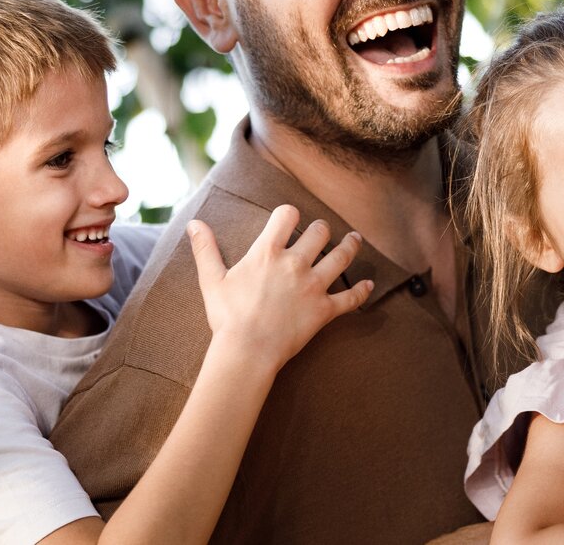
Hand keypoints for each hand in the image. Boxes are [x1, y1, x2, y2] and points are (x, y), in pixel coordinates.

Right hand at [188, 205, 373, 368]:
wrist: (247, 350)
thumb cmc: (227, 317)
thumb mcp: (212, 280)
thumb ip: (205, 249)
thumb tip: (194, 223)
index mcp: (268, 252)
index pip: (287, 215)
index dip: (290, 213)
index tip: (291, 217)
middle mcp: (295, 263)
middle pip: (319, 232)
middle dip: (322, 229)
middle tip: (323, 231)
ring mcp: (313, 286)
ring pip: (341, 258)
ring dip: (350, 246)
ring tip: (355, 240)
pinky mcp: (324, 310)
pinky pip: (350, 298)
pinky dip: (362, 291)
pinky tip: (369, 285)